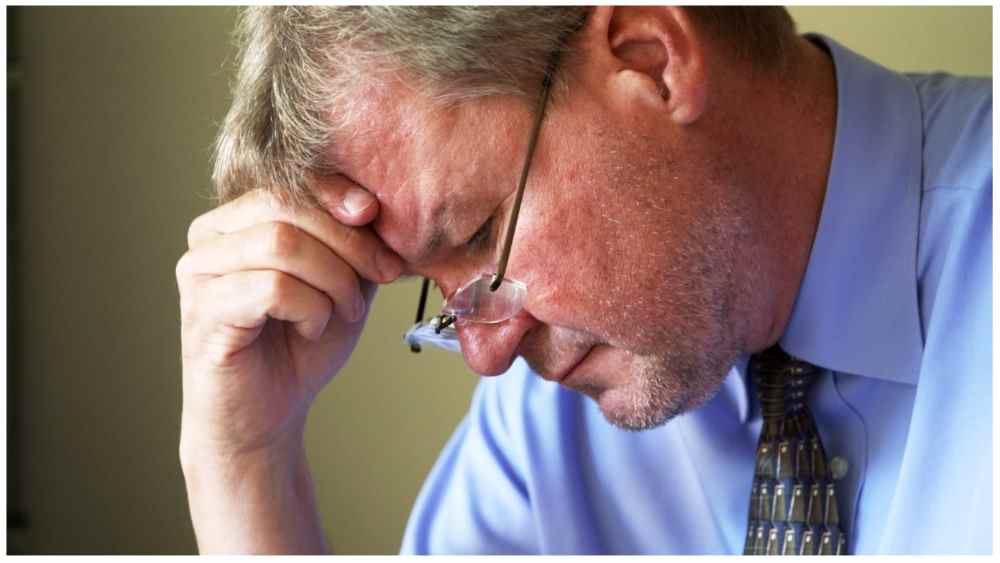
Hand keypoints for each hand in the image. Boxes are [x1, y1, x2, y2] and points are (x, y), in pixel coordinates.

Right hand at [176, 178, 402, 464]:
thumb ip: (354, 242)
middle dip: (348, 242)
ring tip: (345, 310)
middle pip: (287, 207)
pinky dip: (311, 309)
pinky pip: (273, 288)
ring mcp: (199, 273)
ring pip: (281, 244)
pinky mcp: (203, 313)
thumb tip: (375, 206)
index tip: (375, 217)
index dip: (337, 193)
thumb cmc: (301, 346)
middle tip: (383, 275)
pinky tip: (313, 328)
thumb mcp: (343, 281)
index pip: (289, 181)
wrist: (268, 417)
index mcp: (238, 218)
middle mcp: (208, 237)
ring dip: (334, 279)